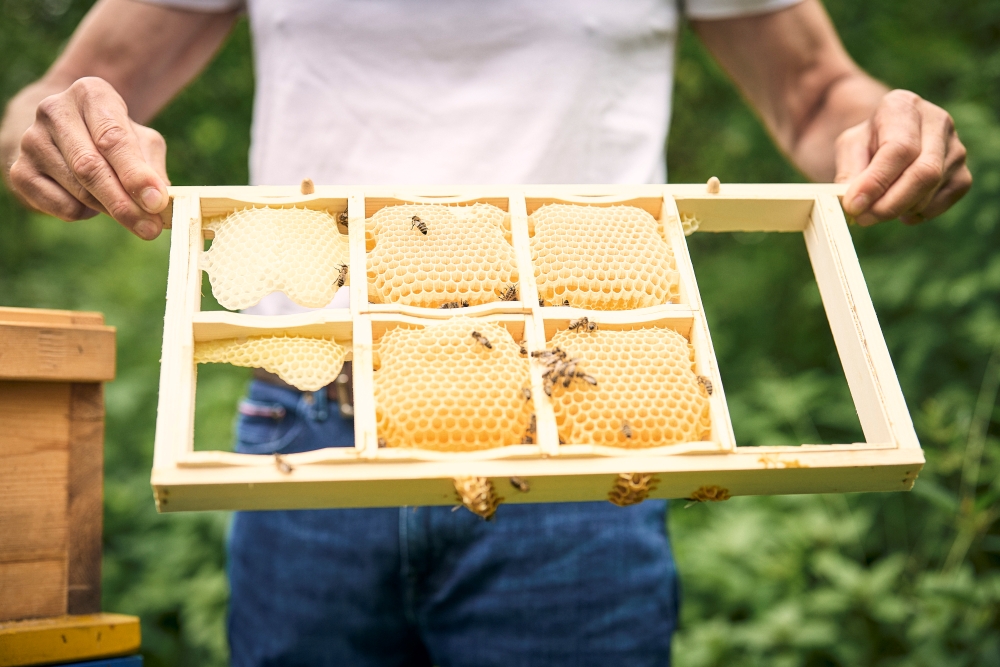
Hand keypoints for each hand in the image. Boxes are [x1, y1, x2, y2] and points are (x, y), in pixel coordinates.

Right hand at [8, 77, 169, 239]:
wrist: (68, 135)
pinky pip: (62, 206)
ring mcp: (31, 141)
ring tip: (132, 214)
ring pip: (78, 190)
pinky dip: (86, 213)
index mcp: (90, 94)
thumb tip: (160, 202)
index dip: (135, 174)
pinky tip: (92, 202)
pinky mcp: (20, 172)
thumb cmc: (115, 138)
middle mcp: (54, 111)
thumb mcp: (142, 142)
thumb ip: (152, 169)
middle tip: (150, 229)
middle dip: (124, 203)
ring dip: (111, 210)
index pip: (112, 138)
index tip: (157, 202)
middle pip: (90, 166)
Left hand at [836, 89, 970, 225]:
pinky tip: (900, 210)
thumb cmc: (868, 142)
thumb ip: (849, 173)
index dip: (876, 182)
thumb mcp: (850, 148)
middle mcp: (937, 122)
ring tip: (875, 209)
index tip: (854, 206)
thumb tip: (854, 203)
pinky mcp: (963, 174)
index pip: (899, 149)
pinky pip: (941, 203)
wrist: (890, 139)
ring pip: (932, 191)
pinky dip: (916, 214)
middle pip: (924, 172)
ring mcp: (956, 148)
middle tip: (863, 218)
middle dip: (890, 203)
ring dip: (899, 209)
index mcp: (904, 106)